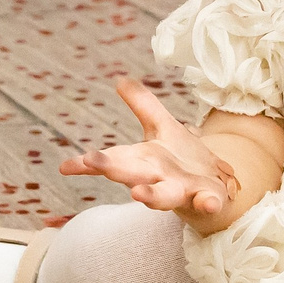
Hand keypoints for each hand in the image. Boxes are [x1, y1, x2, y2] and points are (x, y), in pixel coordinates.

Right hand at [60, 78, 242, 218]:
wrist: (217, 186)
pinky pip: (207, 203)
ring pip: (163, 196)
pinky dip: (207, 203)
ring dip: (151, 195)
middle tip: (90, 161)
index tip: (65, 167)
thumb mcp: (162, 127)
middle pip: (131, 174)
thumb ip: (143, 105)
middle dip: (111, 168)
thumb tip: (120, 79)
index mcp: (143, 161)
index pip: (112, 160)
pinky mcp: (207, 197)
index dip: (89, 163)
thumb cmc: (181, 159)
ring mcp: (181, 189)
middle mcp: (157, 178)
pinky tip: (209, 202)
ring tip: (136, 193)